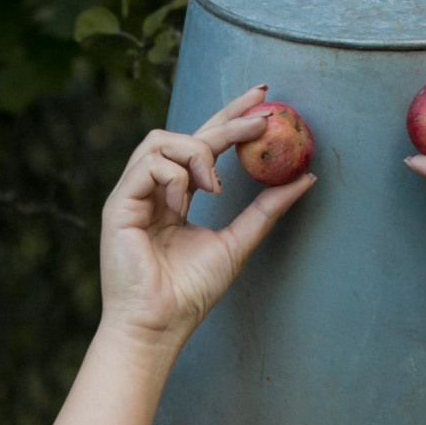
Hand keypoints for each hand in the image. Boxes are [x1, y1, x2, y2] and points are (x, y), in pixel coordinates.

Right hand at [99, 85, 314, 348]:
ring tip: (216, 187)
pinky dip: (175, 178)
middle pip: (184, 133)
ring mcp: (133, 194)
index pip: (202, 144)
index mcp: (176, 196)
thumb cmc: (191, 293)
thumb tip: (306, 178)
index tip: (263, 100)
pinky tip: (184, 205)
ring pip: (161, 141)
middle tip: (262, 116)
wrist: (161, 324)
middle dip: (226, 119)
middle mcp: (152, 189)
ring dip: (198, 154)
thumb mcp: (239, 242)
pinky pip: (149, 164)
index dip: (231, 118)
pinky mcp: (119, 203)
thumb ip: (266, 209)